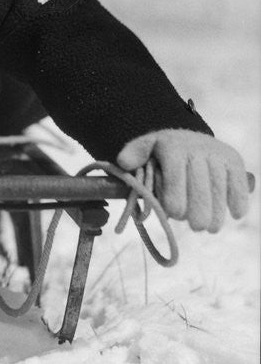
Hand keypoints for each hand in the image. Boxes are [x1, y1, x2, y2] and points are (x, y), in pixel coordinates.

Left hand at [116, 129, 249, 232]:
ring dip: (217, 215)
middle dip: (198, 216)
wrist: (189, 136)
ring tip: (210, 227)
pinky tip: (235, 214)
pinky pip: (239, 185)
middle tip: (196, 226)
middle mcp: (197, 149)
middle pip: (200, 194)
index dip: (175, 205)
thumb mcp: (144, 148)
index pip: (176, 184)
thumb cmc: (163, 151)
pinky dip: (238, 202)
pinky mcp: (234, 161)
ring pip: (220, 193)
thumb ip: (133, 155)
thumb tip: (124, 162)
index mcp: (172, 148)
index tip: (174, 214)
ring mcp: (217, 155)